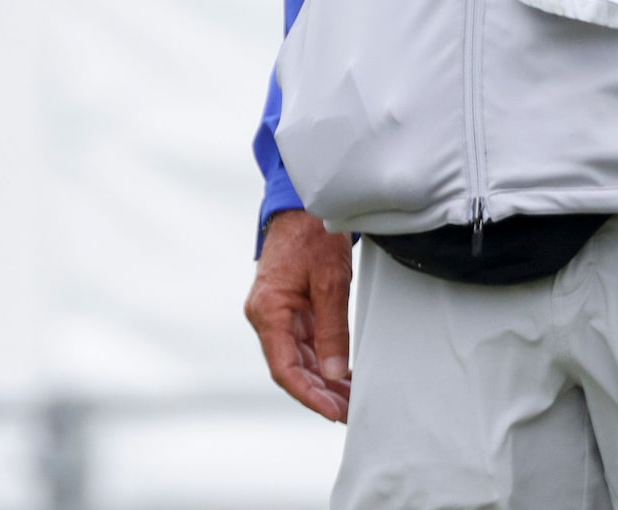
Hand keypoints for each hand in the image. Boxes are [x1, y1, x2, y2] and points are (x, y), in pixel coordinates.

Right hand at [244, 209, 351, 421]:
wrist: (303, 204)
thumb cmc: (313, 234)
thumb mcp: (330, 281)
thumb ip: (333, 329)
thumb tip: (336, 373)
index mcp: (268, 311)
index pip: (284, 368)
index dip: (309, 395)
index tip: (333, 412)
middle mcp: (266, 316)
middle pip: (291, 368)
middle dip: (321, 393)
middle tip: (350, 412)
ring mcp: (275, 314)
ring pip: (298, 359)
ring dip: (323, 381)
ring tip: (351, 399)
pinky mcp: (288, 309)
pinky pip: (303, 344)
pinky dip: (322, 361)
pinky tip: (343, 376)